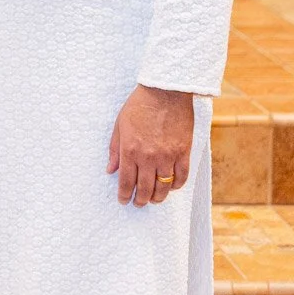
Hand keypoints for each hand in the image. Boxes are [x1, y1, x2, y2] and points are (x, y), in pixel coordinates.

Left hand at [107, 84, 195, 205]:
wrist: (165, 91)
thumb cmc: (139, 105)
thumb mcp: (120, 125)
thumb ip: (115, 150)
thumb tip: (111, 169)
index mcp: (130, 150)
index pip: (126, 181)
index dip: (124, 195)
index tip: (123, 200)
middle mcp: (148, 157)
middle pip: (145, 188)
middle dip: (140, 200)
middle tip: (138, 203)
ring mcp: (167, 156)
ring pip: (164, 187)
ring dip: (158, 197)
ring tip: (154, 199)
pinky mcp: (183, 152)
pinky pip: (181, 177)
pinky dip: (175, 185)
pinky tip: (170, 187)